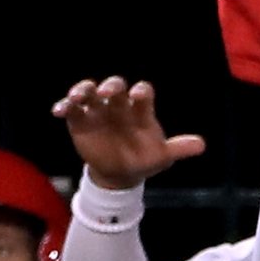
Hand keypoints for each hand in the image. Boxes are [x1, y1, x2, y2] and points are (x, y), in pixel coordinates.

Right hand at [52, 76, 205, 190]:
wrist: (120, 174)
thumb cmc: (143, 158)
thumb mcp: (161, 157)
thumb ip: (178, 148)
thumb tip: (201, 146)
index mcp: (140, 110)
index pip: (142, 93)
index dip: (140, 92)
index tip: (138, 96)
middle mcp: (119, 105)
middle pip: (115, 87)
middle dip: (111, 86)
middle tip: (107, 91)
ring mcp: (98, 111)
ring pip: (89, 92)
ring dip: (83, 90)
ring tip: (77, 96)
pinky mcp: (80, 121)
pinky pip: (71, 110)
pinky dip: (64, 106)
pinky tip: (58, 110)